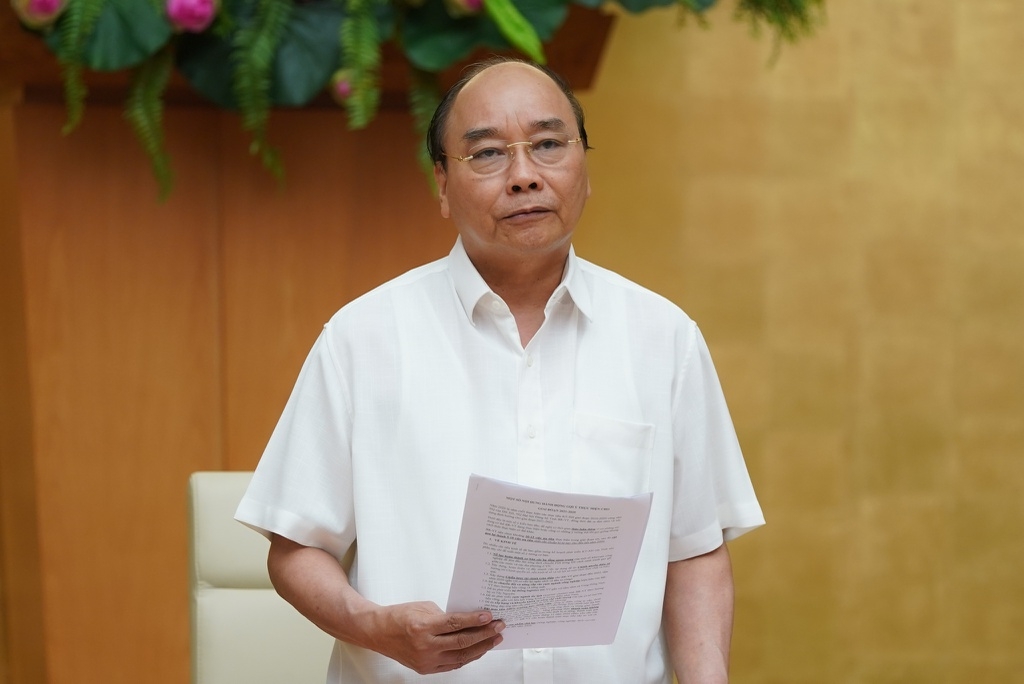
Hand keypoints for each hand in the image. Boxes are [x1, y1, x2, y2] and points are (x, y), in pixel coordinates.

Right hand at [370, 601, 504, 674]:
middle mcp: (425, 646)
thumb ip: (446, 616)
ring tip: (494, 639)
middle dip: (484, 635)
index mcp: (423, 626)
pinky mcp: (425, 669)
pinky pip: (452, 665)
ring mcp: (425, 660)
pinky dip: (467, 657)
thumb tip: (468, 620)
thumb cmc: (399, 616)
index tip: (490, 617)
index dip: (475, 621)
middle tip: (498, 627)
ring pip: (460, 656)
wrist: (378, 632)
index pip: (455, 624)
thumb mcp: (424, 607)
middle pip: (462, 642)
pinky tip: (478, 650)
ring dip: (480, 648)